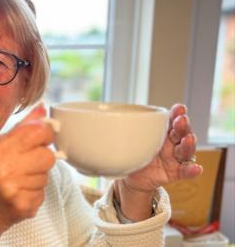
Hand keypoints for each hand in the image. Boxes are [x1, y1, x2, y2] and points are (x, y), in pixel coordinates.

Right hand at [0, 104, 55, 240]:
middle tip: (27, 162)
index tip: (43, 137)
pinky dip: (33, 193)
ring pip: (46, 176)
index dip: (46, 133)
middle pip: (48, 156)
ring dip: (36, 177)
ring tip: (17, 180)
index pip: (38, 132)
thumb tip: (44, 110)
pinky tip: (17, 193)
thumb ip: (21, 128)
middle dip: (42, 158)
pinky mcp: (23, 206)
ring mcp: (15, 189)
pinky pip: (42, 194)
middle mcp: (5, 168)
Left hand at [115, 104, 202, 220]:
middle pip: (181, 133)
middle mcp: (170, 143)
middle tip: (181, 120)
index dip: (177, 114)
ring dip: (188, 145)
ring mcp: (173, 158)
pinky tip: (196, 168)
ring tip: (188, 140)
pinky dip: (191, 171)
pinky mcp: (173, 173)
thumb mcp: (123, 140)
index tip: (179, 108)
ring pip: (185, 150)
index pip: (171, 121)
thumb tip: (90, 122)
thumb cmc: (129, 153)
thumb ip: (115, 130)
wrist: (129, 177)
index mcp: (160, 132)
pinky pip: (184, 172)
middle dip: (183, 126)